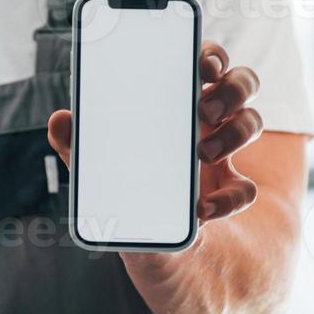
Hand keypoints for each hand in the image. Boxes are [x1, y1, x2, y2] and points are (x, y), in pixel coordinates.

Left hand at [46, 40, 264, 227]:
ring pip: (253, 121)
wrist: (155, 258)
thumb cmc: (127, 206)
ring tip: (204, 154)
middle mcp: (204, 126)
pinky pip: (247, 188)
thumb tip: (61, 120)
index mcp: (172, 109)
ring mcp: (224, 159)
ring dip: (236, 131)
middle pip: (241, 83)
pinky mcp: (234, 195)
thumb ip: (80, 150)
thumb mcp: (98, 178)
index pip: (202, 65)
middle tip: (205, 109)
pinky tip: (203, 210)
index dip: (212, 55)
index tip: (205, 64)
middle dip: (232, 87)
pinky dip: (229, 197)